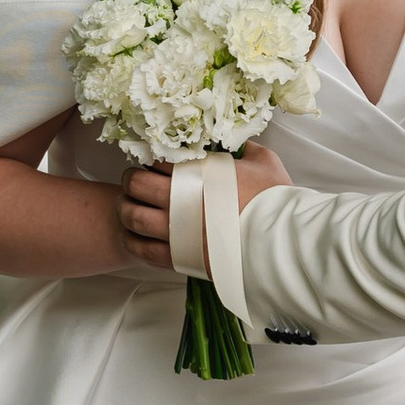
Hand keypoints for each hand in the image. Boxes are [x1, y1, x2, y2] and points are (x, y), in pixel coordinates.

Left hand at [119, 148, 290, 264]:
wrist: (279, 243)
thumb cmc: (273, 201)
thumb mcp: (264, 162)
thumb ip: (247, 150)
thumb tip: (241, 145)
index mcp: (196, 175)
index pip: (158, 162)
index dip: (152, 162)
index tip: (155, 166)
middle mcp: (179, 202)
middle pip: (136, 185)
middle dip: (131, 180)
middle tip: (134, 181)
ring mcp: (176, 232)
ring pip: (131, 217)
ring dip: (126, 209)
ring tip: (129, 207)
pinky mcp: (178, 259)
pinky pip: (142, 250)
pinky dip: (133, 241)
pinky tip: (135, 237)